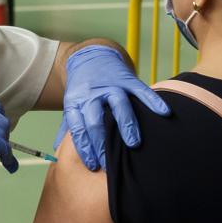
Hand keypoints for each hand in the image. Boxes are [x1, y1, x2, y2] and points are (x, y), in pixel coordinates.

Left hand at [54, 45, 170, 170]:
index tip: (92, 165)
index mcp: (75, 102)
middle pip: (95, 120)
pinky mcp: (127, 79)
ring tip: (133, 144)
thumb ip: (68, 128)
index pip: (77, 128)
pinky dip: (153, 101)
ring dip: (126, 125)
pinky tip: (163, 113)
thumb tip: (58, 152)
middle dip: (102, 143)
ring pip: (118, 105)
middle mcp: (92, 94)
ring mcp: (111, 86)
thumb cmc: (82, 89)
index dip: (84, 147)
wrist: (90, 57)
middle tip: (110, 162)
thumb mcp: (72, 105)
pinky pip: (141, 91)